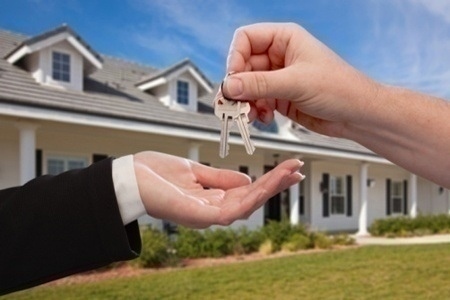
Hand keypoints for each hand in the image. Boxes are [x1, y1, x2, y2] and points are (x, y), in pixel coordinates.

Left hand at [133, 151, 303, 228]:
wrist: (128, 177)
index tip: (288, 167)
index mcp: (211, 199)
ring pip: (248, 205)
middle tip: (298, 169)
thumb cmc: (155, 174)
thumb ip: (219, 178)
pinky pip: (233, 209)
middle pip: (252, 199)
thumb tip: (246, 180)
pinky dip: (253, 197)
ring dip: (270, 189)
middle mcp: (212, 210)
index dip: (268, 181)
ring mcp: (207, 216)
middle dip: (276, 184)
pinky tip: (267, 185)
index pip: (246, 191)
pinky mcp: (201, 217)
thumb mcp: (194, 171)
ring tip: (291, 173)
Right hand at [222, 22, 379, 137]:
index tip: (233, 79)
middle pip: (243, 66)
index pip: (246, 39)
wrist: (357, 115)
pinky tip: (264, 118)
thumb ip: (259, 84)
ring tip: (250, 115)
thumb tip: (230, 86)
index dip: (235, 58)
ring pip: (247, 87)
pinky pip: (257, 102)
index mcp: (285, 39)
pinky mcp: (280, 97)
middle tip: (235, 104)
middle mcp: (279, 56)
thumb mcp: (296, 83)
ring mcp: (278, 78)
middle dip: (239, 86)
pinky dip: (256, 111)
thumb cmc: (340, 88)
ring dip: (246, 102)